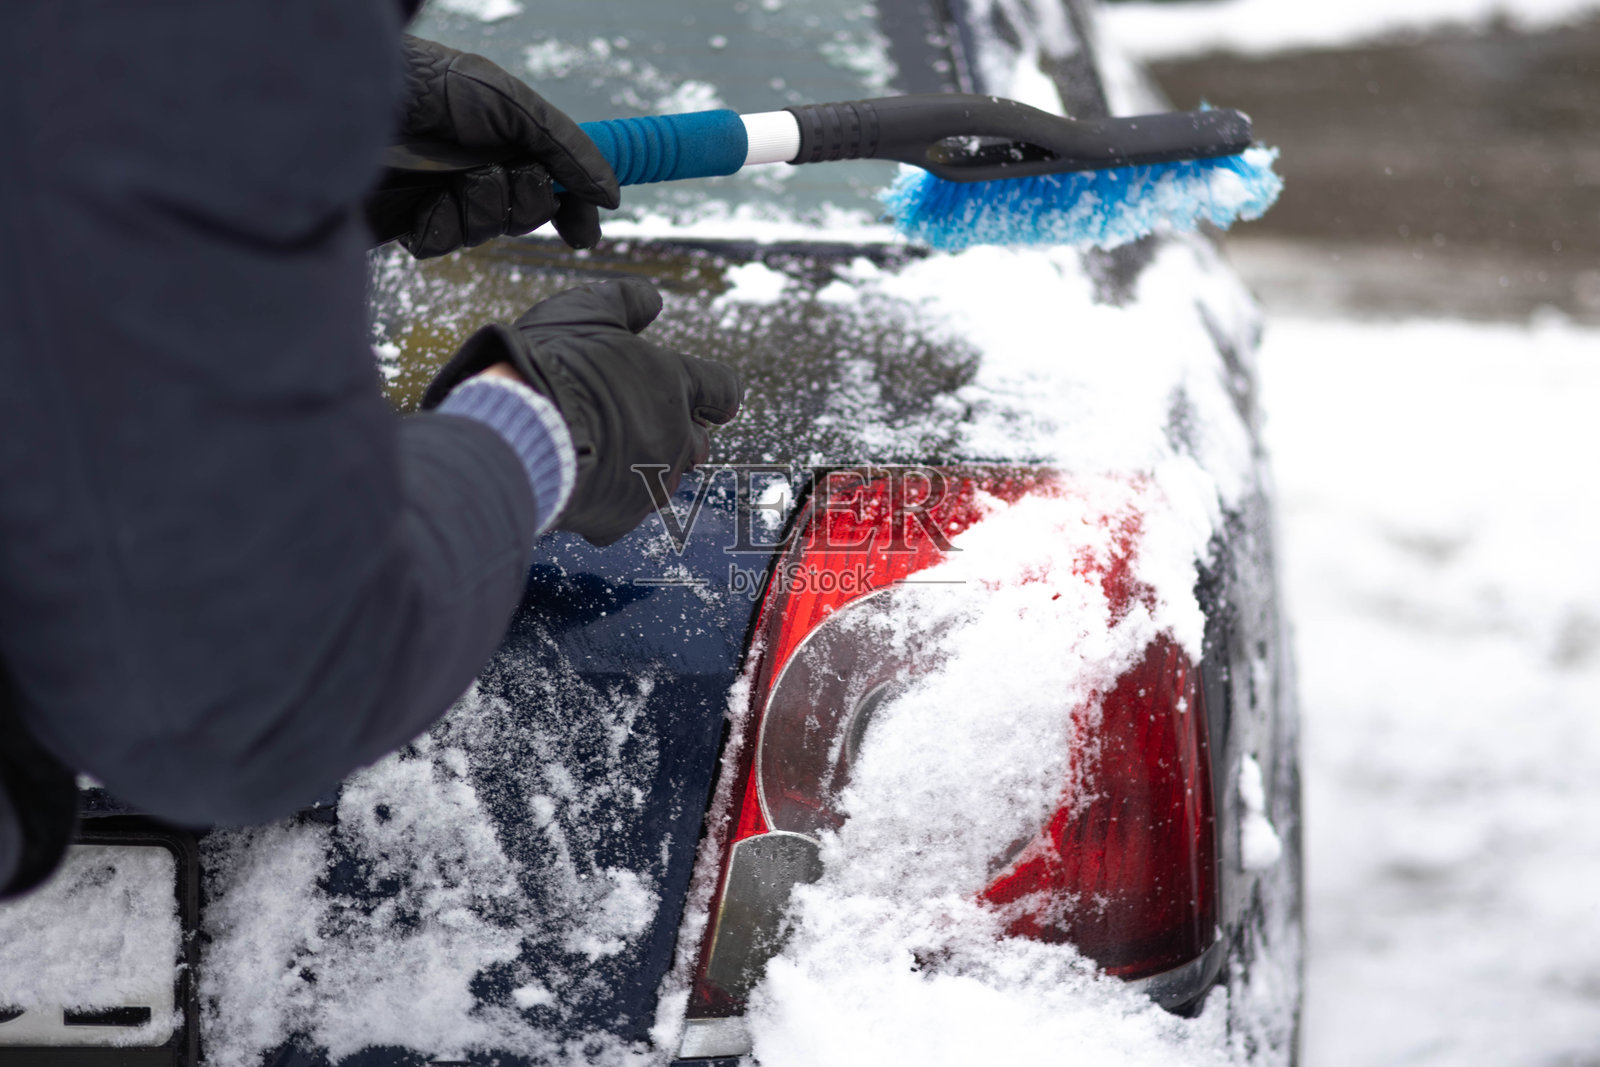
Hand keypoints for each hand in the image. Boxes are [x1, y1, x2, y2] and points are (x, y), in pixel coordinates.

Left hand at [375, 36, 619, 257]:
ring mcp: (442, 196)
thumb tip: (612, 193)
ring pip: (486, 232)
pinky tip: (419, 203)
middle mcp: (477, 168)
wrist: (348, 96)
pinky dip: (436, 226)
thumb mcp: (509, 102)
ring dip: (476, 208)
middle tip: (496, 174)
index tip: (584, 234)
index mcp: (505, 139)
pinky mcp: (406, 220)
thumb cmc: (427, 83)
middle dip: (520, 201)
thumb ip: (565, 146)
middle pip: (527, 214)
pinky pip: (442, 244)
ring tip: (449, 181)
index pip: (555, 184)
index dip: (574, 210)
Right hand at [422, 279, 742, 545]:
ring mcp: (650, 481)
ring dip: (646, 465)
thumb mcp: (588, 310)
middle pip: (697, 442)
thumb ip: (626, 301)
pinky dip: (609, 498)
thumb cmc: (553, 363)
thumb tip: (652, 299)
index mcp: (674, 384)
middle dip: (679, 433)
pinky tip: (584, 480)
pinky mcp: (620, 517)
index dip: (718, 394)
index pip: (723, 390)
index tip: (715, 402)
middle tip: (642, 421)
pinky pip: (625, 511)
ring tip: (609, 450)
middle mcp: (674, 436)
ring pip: (665, 478)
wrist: (520, 426)